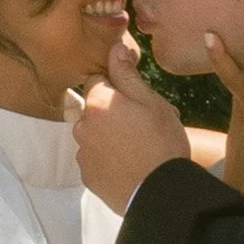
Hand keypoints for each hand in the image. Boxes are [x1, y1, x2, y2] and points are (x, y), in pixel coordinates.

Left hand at [74, 34, 191, 212]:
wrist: (161, 194)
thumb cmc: (162, 143)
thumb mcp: (152, 102)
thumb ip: (127, 74)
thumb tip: (114, 48)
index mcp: (97, 102)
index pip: (97, 80)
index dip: (116, 86)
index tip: (135, 99)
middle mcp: (82, 126)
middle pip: (93, 109)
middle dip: (111, 112)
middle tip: (141, 125)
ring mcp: (82, 153)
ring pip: (93, 134)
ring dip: (107, 136)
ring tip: (136, 148)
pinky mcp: (87, 176)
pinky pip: (94, 159)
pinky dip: (106, 159)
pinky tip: (128, 165)